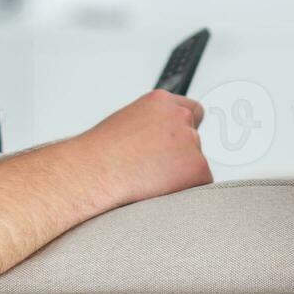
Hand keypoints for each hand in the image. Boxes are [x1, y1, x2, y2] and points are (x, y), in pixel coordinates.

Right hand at [75, 89, 212, 208]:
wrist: (92, 172)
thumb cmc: (99, 153)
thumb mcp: (125, 124)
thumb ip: (151, 126)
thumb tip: (158, 142)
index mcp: (161, 101)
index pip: (191, 111)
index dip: (183, 131)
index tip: (175, 144)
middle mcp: (179, 116)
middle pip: (194, 139)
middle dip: (180, 155)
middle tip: (154, 170)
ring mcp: (190, 140)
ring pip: (196, 163)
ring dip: (180, 174)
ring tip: (147, 179)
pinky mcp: (198, 166)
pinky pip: (200, 184)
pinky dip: (185, 191)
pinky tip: (158, 190)